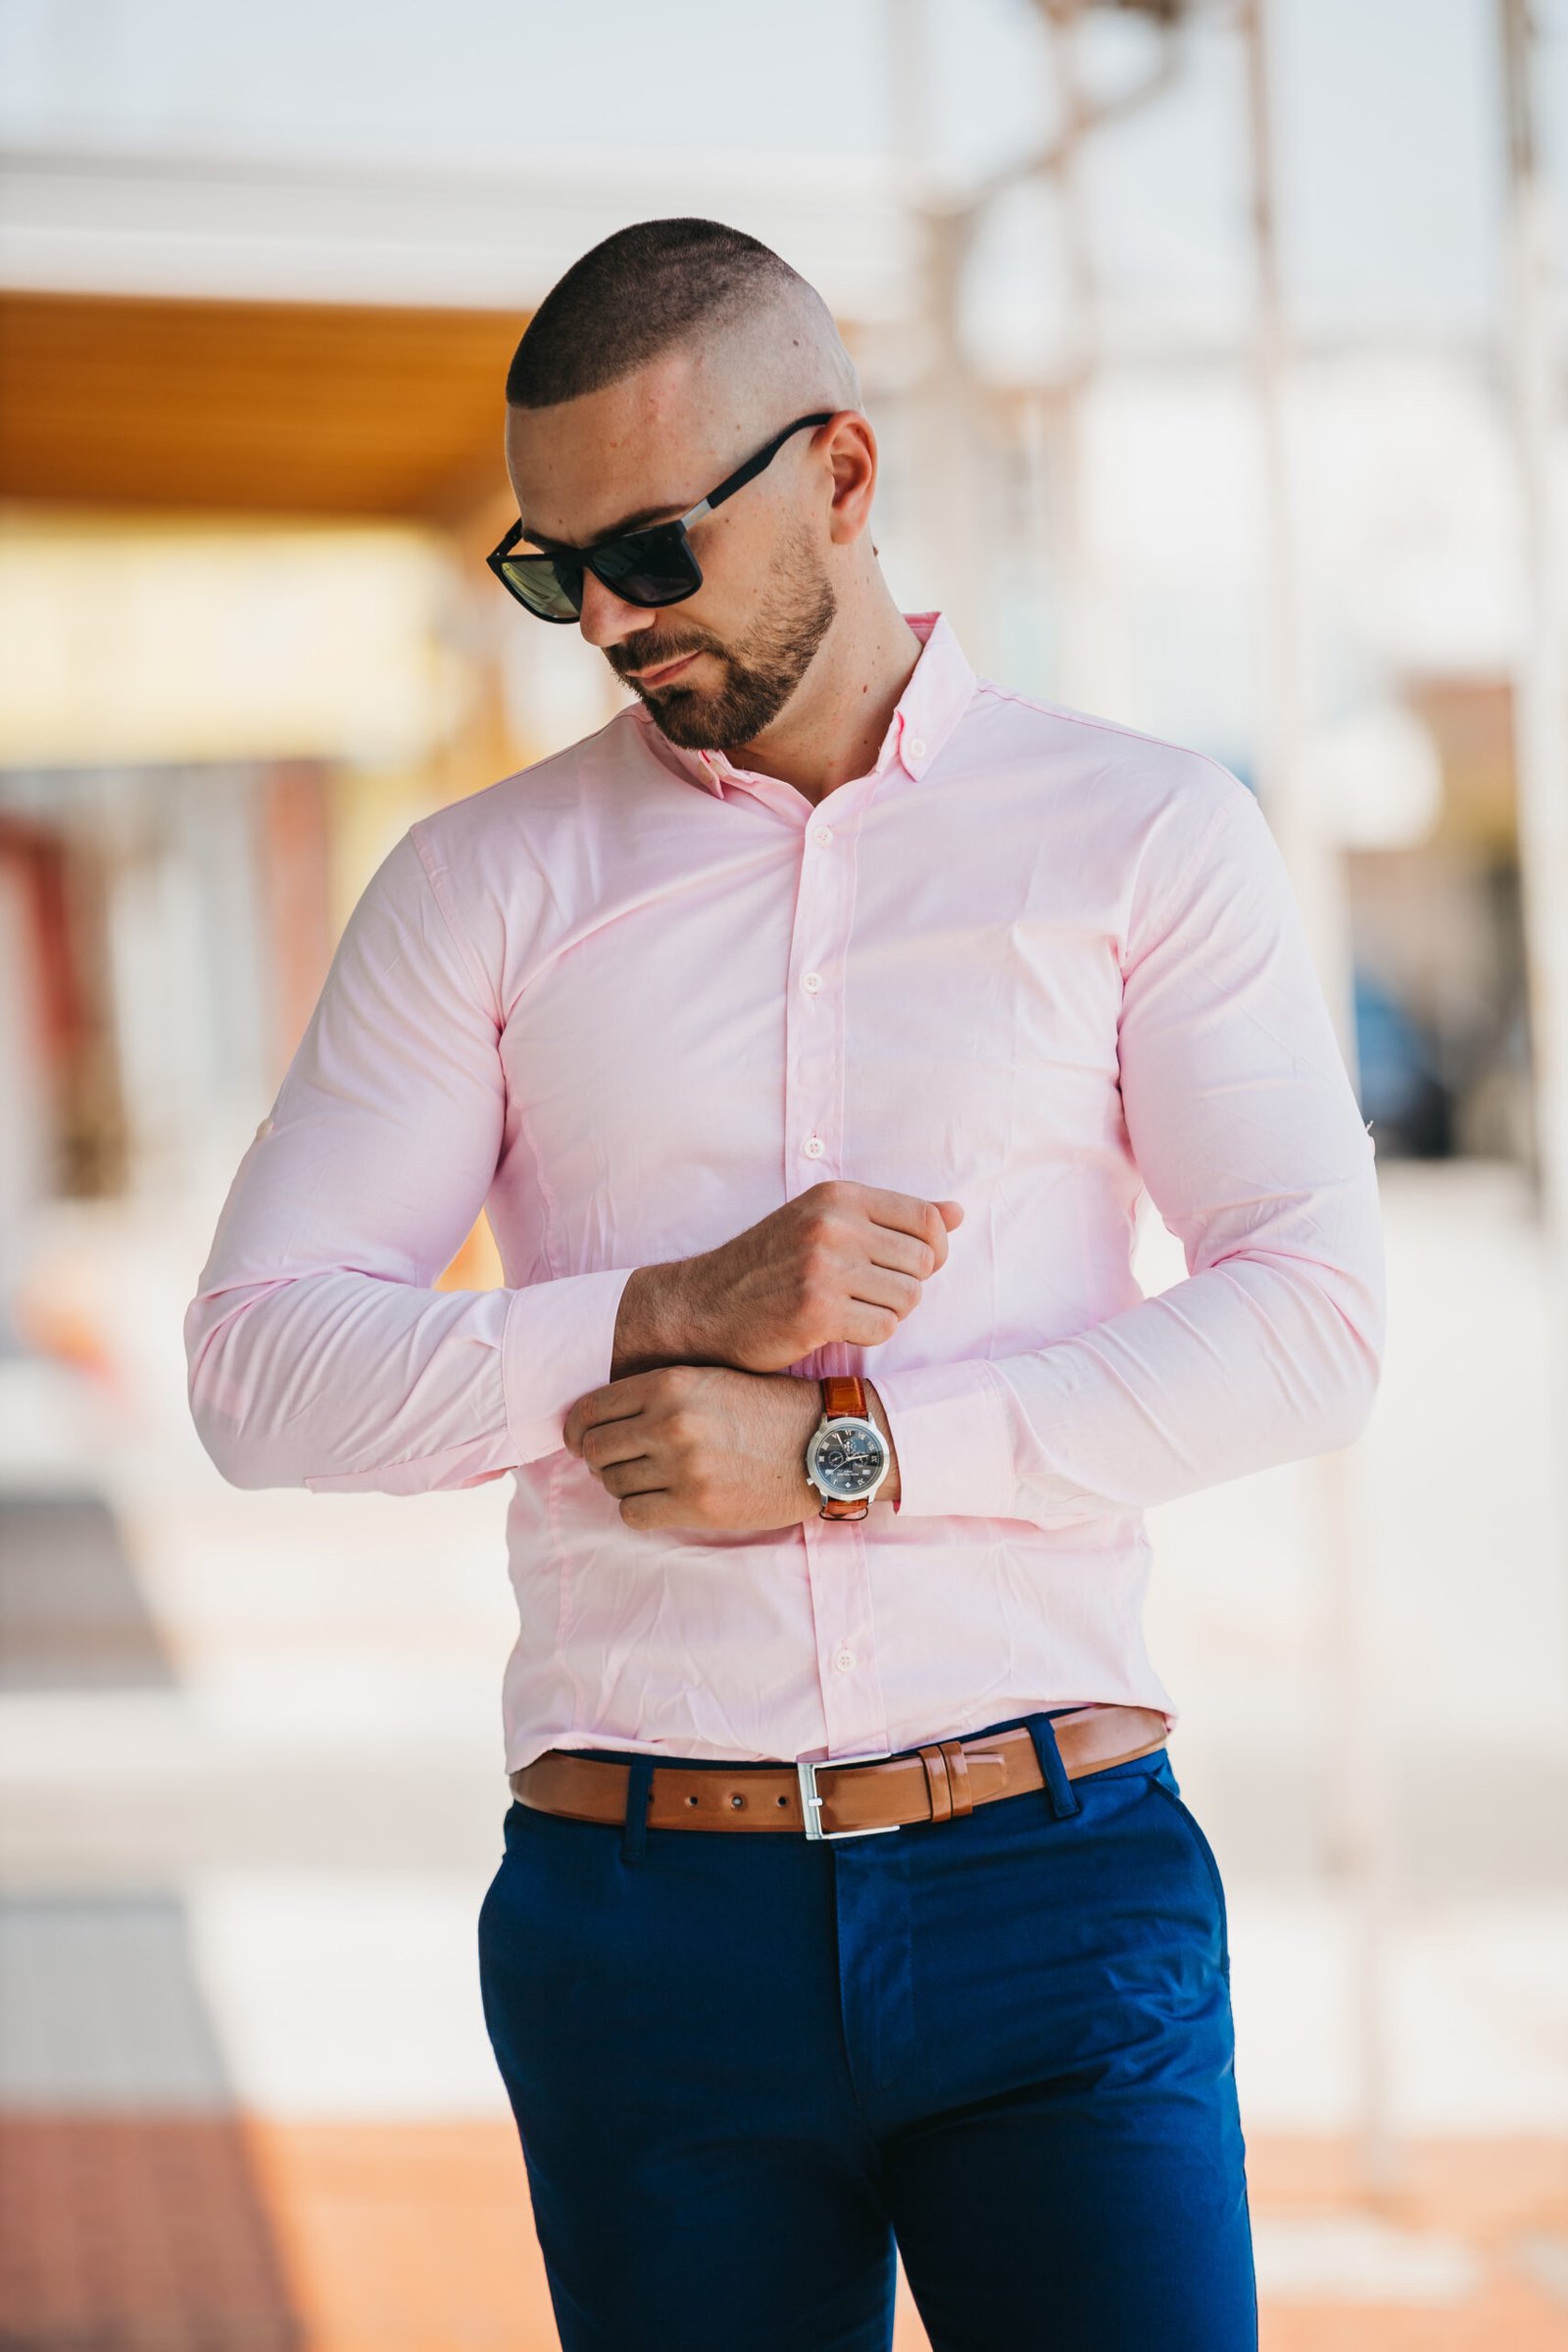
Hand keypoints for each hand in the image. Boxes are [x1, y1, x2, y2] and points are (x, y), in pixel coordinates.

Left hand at [564, 1364, 824, 1532]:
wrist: (825, 1443)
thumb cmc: (768, 1408)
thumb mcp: (710, 1379)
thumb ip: (657, 1394)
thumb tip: (596, 1423)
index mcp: (670, 1385)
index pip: (590, 1411)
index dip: (578, 1430)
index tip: (582, 1441)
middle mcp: (670, 1423)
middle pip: (594, 1449)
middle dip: (600, 1459)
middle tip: (620, 1462)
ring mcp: (683, 1467)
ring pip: (612, 1484)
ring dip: (623, 1485)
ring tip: (651, 1480)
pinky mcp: (697, 1506)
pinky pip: (634, 1514)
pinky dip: (640, 1510)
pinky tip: (662, 1501)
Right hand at [653, 1180, 964, 1375]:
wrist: (703, 1305)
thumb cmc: (770, 1266)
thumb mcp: (825, 1223)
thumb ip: (893, 1217)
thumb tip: (957, 1212)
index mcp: (838, 1196)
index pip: (928, 1220)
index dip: (931, 1251)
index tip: (900, 1267)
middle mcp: (832, 1225)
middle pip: (924, 1263)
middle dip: (905, 1285)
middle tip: (866, 1294)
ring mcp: (824, 1269)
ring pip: (908, 1299)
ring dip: (886, 1312)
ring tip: (848, 1309)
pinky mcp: (817, 1312)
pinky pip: (883, 1329)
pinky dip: (867, 1335)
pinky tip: (835, 1328)